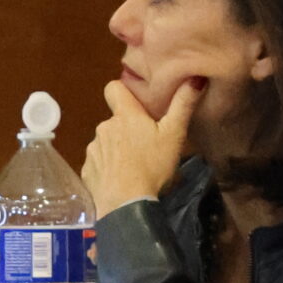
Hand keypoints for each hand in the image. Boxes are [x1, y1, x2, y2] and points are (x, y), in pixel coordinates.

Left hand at [82, 77, 201, 212]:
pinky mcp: (87, 169)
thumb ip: (183, 105)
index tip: (137, 101)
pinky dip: (108, 166)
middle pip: (115, 119)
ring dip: (118, 148)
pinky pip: (99, 161)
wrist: (126, 205)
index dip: (123, 91)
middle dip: (128, 127)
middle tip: (147, 143)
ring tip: (135, 164)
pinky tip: (121, 178)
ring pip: (106, 141)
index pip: (113, 88)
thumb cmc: (153, 166)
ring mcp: (93, 149)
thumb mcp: (174, 135)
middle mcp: (104, 127)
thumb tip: (195, 78)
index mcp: (125, 116)